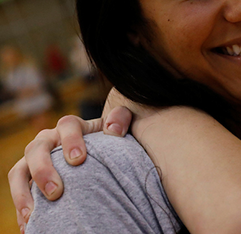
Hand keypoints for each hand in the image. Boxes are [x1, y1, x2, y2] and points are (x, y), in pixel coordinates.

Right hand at [7, 105, 132, 228]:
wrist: (100, 153)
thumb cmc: (110, 140)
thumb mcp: (119, 127)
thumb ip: (121, 119)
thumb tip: (113, 129)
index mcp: (71, 126)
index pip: (68, 126)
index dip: (71, 141)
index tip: (79, 160)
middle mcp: (49, 139)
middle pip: (36, 149)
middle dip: (43, 170)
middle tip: (55, 192)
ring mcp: (35, 159)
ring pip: (19, 171)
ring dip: (23, 193)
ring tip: (33, 214)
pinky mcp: (28, 177)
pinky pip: (19, 190)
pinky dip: (22, 207)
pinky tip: (29, 225)